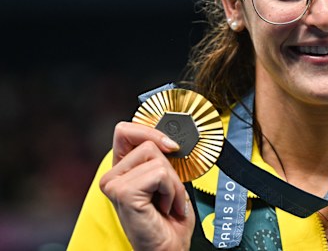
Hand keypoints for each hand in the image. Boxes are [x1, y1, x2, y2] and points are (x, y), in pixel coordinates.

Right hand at [100, 121, 195, 250]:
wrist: (168, 248)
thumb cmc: (169, 220)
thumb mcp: (167, 179)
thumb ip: (160, 157)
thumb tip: (169, 139)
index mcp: (121, 169)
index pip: (125, 130)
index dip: (150, 132)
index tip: (171, 146)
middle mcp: (112, 176)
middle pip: (149, 143)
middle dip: (170, 168)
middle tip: (168, 194)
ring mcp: (114, 184)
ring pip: (157, 159)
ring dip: (173, 183)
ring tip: (166, 203)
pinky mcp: (123, 192)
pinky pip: (160, 174)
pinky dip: (171, 191)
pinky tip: (163, 208)